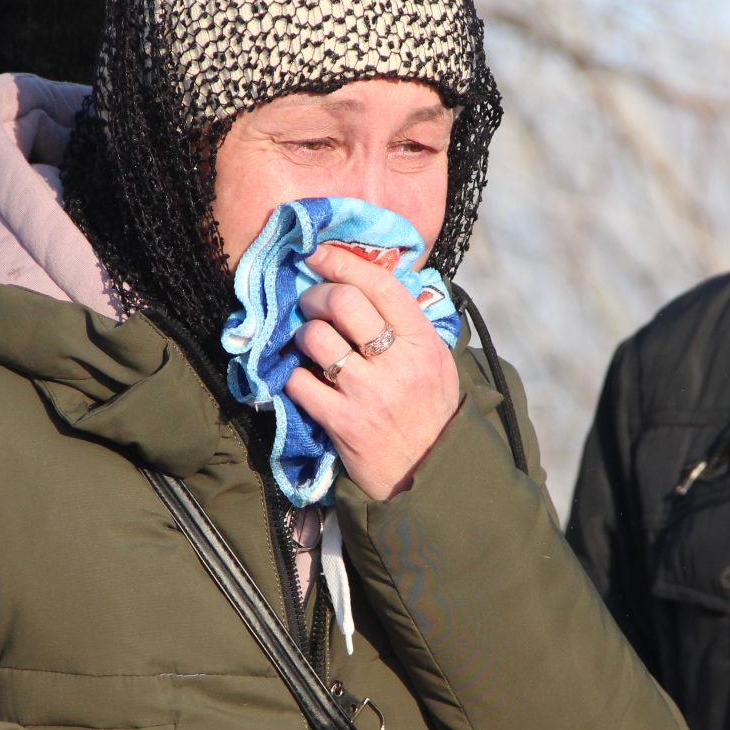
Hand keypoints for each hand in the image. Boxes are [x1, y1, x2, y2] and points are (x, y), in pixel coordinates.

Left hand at [284, 243, 459, 499]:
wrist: (429, 477)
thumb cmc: (429, 413)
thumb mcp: (435, 363)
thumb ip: (408, 326)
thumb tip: (370, 280)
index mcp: (424, 343)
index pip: (381, 285)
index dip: (344, 261)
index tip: (318, 253)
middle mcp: (399, 364)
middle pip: (344, 302)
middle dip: (316, 295)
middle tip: (310, 303)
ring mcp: (370, 394)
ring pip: (317, 338)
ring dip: (303, 334)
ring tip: (309, 344)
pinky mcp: (343, 423)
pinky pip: (300, 382)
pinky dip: (293, 375)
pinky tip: (302, 379)